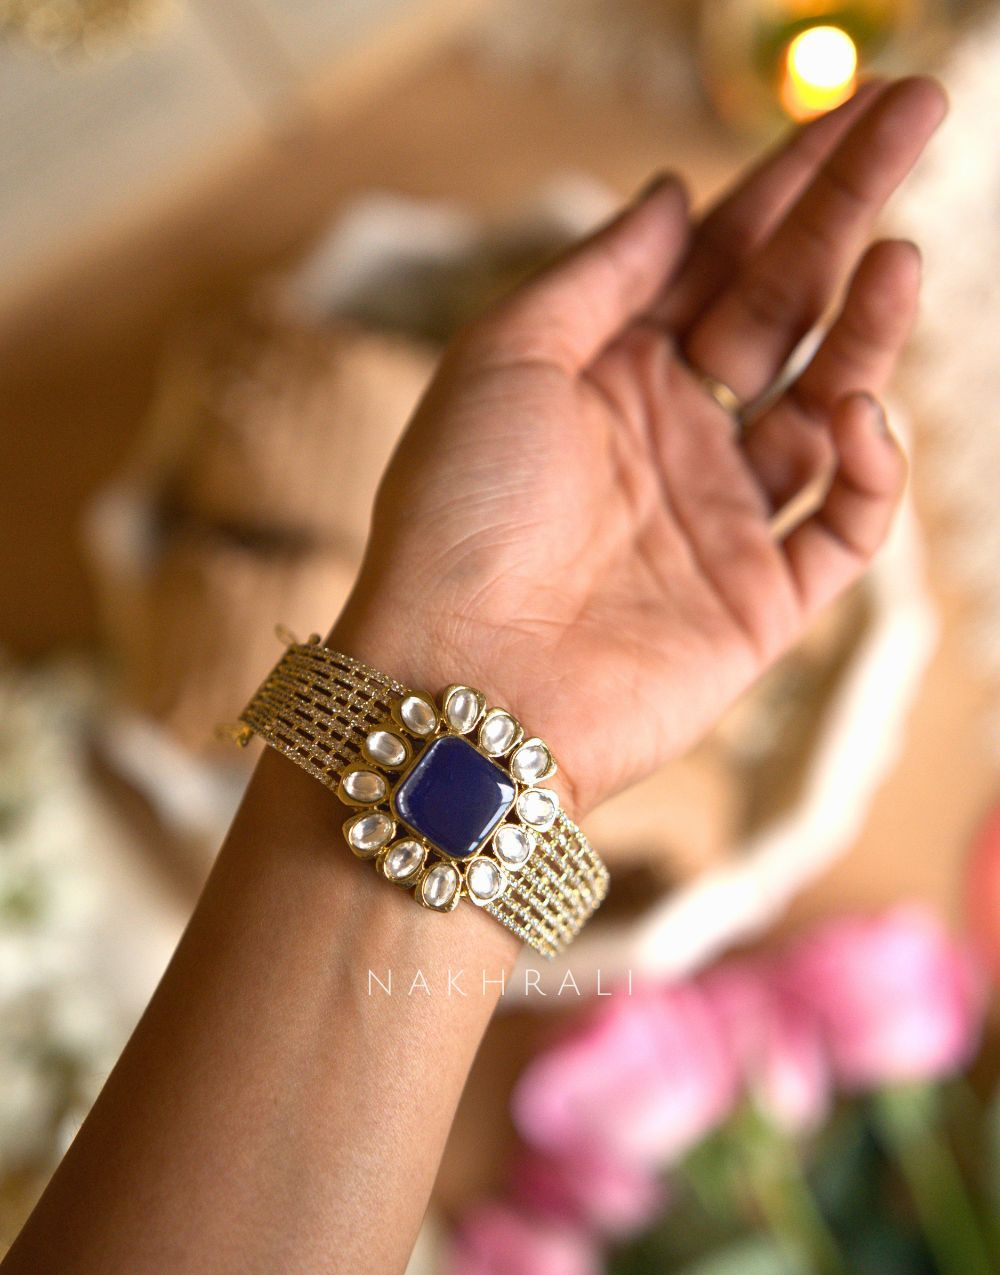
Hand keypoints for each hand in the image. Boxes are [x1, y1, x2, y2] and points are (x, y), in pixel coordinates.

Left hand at [334, 77, 945, 818]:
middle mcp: (675, 439)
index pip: (718, 260)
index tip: (856, 106)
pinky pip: (842, 529)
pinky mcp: (758, 604)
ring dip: (868, 333)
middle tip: (917, 119)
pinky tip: (856, 414)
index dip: (786, 184)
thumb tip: (674, 190)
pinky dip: (865, 473)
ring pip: (827, 408)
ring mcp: (721, 521)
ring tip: (897, 256)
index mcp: (611, 376)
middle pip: (783, 310)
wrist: (457, 682)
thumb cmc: (456, 517)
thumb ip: (596, 274)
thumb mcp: (502, 359)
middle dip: (847, 217)